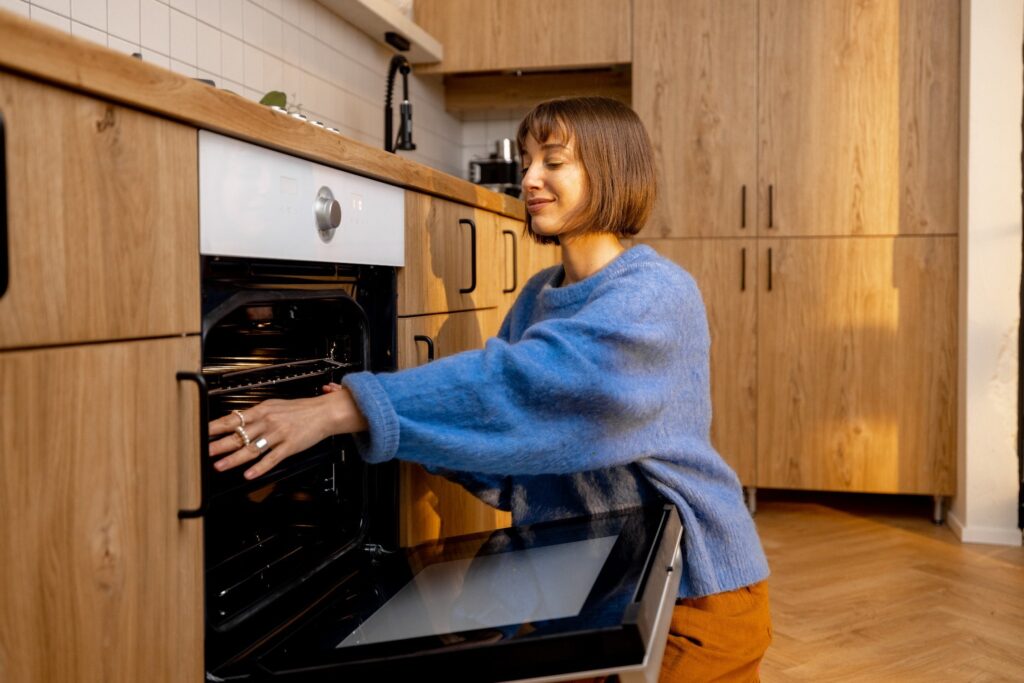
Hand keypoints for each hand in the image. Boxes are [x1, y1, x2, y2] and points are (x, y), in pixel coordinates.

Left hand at [208, 385, 367, 478]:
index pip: (234, 418)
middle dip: (219, 444)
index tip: (202, 432)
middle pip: (239, 434)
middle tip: (205, 451)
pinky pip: (272, 458)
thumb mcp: (274, 406)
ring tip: (220, 466)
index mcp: (262, 410)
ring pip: (252, 448)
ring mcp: (279, 434)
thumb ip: (255, 414)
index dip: (216, 426)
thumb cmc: (300, 410)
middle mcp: (268, 421)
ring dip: (234, 459)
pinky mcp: (290, 446)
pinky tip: (249, 474)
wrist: (324, 412)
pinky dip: (260, 467)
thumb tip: (236, 419)